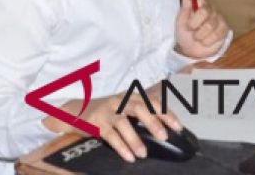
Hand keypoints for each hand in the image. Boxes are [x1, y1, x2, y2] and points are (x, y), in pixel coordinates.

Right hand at [45, 92, 183, 163]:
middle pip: (139, 108)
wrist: (77, 112)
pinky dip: (121, 146)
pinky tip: (129, 157)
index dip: (166, 113)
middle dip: (153, 122)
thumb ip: (143, 114)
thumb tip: (166, 129)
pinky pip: (110, 135)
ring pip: (123, 123)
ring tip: (143, 154)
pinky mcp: (96, 123)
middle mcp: (120, 101)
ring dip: (135, 138)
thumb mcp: (126, 108)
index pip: (152, 102)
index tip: (178, 127)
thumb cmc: (108, 113)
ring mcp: (107, 112)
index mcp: (130, 97)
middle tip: (164, 137)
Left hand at [174, 0, 229, 58]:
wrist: (190, 49)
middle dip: (193, 23)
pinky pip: (216, 34)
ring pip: (209, 25)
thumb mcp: (181, 18)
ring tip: (197, 36)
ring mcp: (218, 17)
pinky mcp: (224, 29)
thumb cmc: (185, 32)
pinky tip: (204, 41)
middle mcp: (209, 7)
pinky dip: (207, 41)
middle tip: (190, 28)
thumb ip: (185, 3)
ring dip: (199, 35)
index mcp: (198, 2)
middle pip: (204, 11)